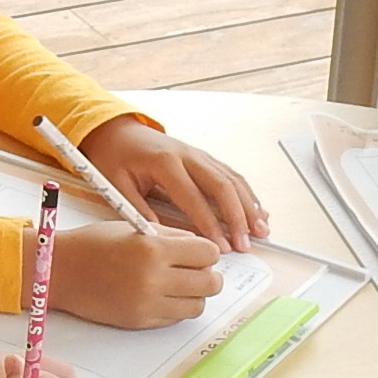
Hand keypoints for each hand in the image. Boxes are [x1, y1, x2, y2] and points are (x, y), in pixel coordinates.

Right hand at [47, 219, 221, 327]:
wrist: (60, 270)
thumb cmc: (95, 244)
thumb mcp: (135, 228)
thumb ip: (173, 237)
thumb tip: (206, 250)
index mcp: (154, 248)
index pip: (208, 254)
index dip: (206, 252)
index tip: (197, 252)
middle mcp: (154, 278)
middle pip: (210, 283)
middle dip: (206, 275)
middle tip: (193, 270)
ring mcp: (147, 303)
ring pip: (198, 305)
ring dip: (194, 295)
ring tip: (178, 285)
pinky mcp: (140, 321)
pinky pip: (176, 318)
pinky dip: (175, 308)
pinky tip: (160, 295)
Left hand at [80, 117, 268, 251]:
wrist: (117, 130)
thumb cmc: (115, 157)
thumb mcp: (117, 184)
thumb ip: (138, 210)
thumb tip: (159, 238)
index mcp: (165, 162)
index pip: (193, 197)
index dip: (209, 224)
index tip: (219, 247)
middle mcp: (188, 155)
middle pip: (222, 186)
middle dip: (237, 217)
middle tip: (245, 243)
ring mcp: (199, 154)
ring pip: (232, 180)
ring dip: (249, 207)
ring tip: (261, 231)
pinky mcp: (204, 158)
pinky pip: (231, 175)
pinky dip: (247, 194)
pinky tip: (257, 211)